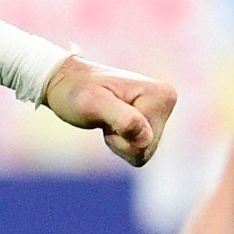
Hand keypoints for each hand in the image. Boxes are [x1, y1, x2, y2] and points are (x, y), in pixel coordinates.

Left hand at [42, 57, 176, 166]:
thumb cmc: (75, 91)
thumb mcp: (92, 104)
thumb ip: (122, 119)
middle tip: (103, 117)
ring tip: (106, 119)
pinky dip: (121, 143)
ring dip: (119, 142)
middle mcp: (167, 101)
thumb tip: (146, 139)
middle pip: (147, 148)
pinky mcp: (151, 121)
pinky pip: (139, 151)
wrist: (66, 83)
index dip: (118, 135)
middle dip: (119, 141)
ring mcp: (160, 112)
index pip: (145, 141)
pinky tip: (111, 124)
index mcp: (162, 94)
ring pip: (143, 151)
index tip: (104, 112)